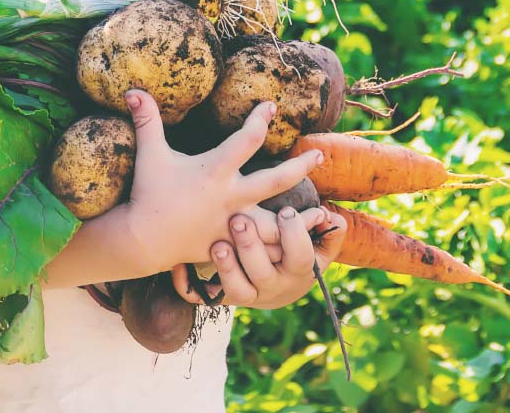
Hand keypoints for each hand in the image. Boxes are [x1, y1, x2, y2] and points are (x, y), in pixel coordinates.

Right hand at [116, 89, 322, 274]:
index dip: (261, 119)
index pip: (247, 139)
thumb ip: (146, 121)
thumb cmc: (148, 193)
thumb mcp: (150, 154)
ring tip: (323, 212)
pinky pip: (262, 249)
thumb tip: (133, 89)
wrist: (142, 239)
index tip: (271, 106)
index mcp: (215, 170)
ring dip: (301, 218)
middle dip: (301, 166)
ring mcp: (233, 224)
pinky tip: (297, 244)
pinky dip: (282, 248)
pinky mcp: (232, 245)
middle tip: (319, 154)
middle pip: (277, 180)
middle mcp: (230, 196)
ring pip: (278, 223)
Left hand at [171, 206, 347, 308]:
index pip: (301, 258)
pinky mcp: (219, 297)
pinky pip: (200, 297)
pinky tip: (176, 266)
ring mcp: (244, 294)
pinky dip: (186, 284)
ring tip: (216, 244)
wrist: (273, 287)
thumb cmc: (293, 254)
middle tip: (240, 220)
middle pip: (262, 274)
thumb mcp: (316, 246)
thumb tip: (333, 219)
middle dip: (252, 248)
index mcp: (296, 271)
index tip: (285, 211)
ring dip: (226, 267)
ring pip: (235, 289)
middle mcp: (270, 287)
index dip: (294, 236)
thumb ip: (328, 233)